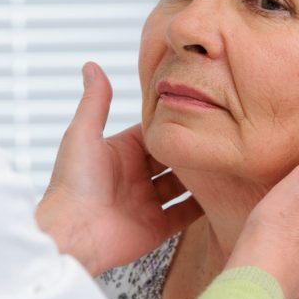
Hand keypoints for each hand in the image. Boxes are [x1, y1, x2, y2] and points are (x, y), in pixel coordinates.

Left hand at [36, 62, 202, 275]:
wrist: (72, 233)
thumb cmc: (72, 183)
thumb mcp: (83, 134)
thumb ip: (95, 101)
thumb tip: (91, 65)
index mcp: (120, 151)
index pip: (153, 132)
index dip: (174, 122)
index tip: (200, 108)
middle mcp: (135, 175)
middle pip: (171, 157)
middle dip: (191, 148)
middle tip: (221, 134)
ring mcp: (147, 202)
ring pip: (181, 185)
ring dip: (200, 176)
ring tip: (226, 160)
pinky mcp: (156, 227)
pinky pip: (184, 215)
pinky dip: (202, 207)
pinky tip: (222, 194)